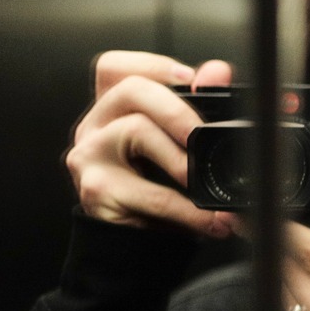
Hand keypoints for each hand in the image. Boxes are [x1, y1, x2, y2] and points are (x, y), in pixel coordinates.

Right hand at [65, 51, 234, 236]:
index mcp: (112, 111)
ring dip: (181, 158)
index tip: (191, 78)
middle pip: (130, 89)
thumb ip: (197, 105)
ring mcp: (90, 157)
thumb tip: (219, 70)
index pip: (115, 67)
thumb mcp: (179, 146)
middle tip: (202, 133)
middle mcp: (94, 127)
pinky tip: (211, 219)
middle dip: (176, 107)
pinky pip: (151, 192)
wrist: (134, 246)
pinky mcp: (97, 191)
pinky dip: (189, 208)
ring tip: (204, 181)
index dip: (152, 64)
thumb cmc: (155, 191)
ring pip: (136, 130)